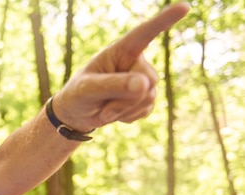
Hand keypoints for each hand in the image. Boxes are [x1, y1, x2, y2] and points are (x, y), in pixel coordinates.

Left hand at [54, 2, 189, 131]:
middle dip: (125, 98)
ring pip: (149, 97)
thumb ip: (113, 85)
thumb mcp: (87, 89)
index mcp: (120, 51)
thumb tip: (145, 84)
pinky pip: (146, 110)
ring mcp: (143, 80)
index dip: (164, 20)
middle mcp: (135, 62)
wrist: (78, 114)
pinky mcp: (145, 99)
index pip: (144, 33)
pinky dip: (127, 117)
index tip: (184, 7)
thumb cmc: (78, 95)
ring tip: (105, 108)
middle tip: (102, 104)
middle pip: (149, 79)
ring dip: (123, 109)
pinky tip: (114, 113)